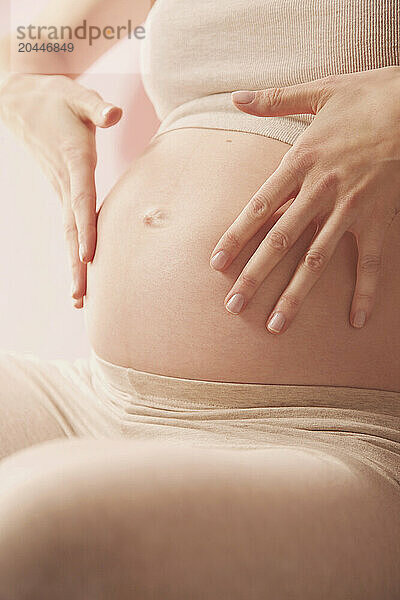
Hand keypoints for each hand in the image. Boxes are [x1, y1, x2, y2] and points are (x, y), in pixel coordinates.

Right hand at [0, 73, 121, 307]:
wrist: (21, 101)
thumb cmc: (56, 98)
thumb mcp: (78, 96)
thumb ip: (96, 107)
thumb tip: (114, 114)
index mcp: (74, 161)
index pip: (81, 200)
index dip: (85, 227)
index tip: (87, 255)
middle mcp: (66, 182)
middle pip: (72, 229)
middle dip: (77, 264)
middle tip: (80, 297)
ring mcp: (62, 189)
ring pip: (69, 232)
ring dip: (75, 265)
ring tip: (80, 299)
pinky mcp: (63, 192)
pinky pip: (71, 226)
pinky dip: (75, 250)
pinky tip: (81, 272)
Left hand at [210, 66, 399, 333]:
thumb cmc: (370, 96)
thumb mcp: (319, 93)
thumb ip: (274, 99)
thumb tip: (235, 96)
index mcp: (301, 161)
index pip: (259, 208)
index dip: (236, 236)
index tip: (216, 263)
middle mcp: (321, 191)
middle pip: (280, 242)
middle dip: (255, 277)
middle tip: (233, 306)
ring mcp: (351, 210)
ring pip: (317, 260)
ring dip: (295, 295)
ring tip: (275, 325)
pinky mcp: (379, 219)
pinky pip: (371, 263)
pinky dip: (366, 292)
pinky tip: (357, 321)